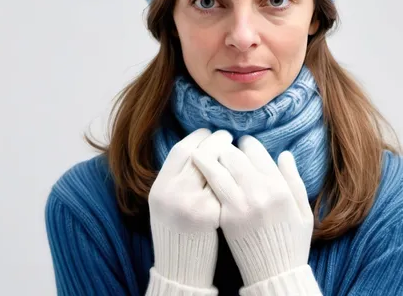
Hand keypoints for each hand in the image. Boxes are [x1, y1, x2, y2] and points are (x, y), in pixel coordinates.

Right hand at [148, 128, 232, 287]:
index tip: (209, 132)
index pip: (182, 149)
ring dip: (230, 154)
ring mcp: (191, 204)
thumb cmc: (176, 233)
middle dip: (217, 140)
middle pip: (200, 154)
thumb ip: (177, 176)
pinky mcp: (209, 215)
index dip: (198, 137)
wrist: (181, 270)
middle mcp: (172, 193)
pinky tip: (243, 170)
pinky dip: (235, 176)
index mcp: (160, 187)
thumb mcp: (165, 202)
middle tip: (228, 136)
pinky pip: (226, 187)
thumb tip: (199, 147)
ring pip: (216, 167)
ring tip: (238, 150)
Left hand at [191, 134, 313, 286]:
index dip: (247, 143)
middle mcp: (260, 192)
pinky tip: (199, 168)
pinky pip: (213, 186)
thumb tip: (285, 154)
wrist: (275, 275)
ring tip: (205, 151)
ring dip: (211, 154)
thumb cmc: (292, 242)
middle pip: (235, 155)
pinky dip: (206, 173)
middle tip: (222, 146)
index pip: (257, 152)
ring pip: (220, 166)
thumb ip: (294, 179)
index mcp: (279, 187)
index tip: (243, 142)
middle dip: (227, 146)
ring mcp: (241, 204)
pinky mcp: (226, 216)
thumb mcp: (303, 210)